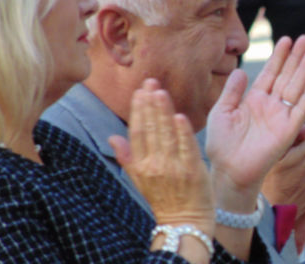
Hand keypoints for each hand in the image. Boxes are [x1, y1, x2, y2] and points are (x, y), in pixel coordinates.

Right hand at [110, 79, 213, 234]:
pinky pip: (186, 148)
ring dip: (163, 111)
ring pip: (166, 134)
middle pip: (150, 129)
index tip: (140, 91)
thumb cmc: (164, 200)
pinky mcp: (192, 171)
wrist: (184, 223)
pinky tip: (179, 116)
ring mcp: (173, 168)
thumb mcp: (140, 180)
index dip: (138, 110)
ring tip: (161, 91)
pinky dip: (183, 132)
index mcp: (140, 166)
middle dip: (150, 104)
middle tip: (151, 82)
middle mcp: (154, 165)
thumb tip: (112, 138)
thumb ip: (127, 158)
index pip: (137, 132)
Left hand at [205, 35, 304, 211]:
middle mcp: (270, 106)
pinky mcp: (288, 131)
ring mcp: (280, 117)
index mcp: (253, 100)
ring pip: (296, 88)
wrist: (228, 170)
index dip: (279, 57)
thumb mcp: (221, 111)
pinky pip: (301, 110)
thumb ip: (231, 91)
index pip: (270, 73)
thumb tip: (241, 70)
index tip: (286, 40)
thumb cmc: (221, 144)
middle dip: (296, 57)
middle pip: (286, 76)